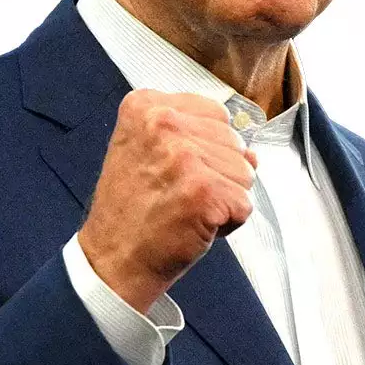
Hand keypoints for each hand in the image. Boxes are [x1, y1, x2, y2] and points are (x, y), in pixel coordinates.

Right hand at [78, 90, 257, 312]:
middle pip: (234, 140)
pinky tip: (195, 226)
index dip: (206, 147)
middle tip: (178, 193)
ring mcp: (184, 156)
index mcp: (146, 106)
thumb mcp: (148, 152)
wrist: (112, 259)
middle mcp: (163, 122)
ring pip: (245, 171)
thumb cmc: (132, 209)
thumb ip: (196, 138)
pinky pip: (244, 204)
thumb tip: (251, 152)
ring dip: (224, 197)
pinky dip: (228, 223)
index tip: (175, 169)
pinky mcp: (203, 190)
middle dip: (218, 172)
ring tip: (186, 209)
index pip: (215, 113)